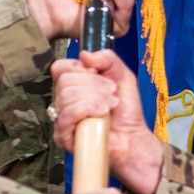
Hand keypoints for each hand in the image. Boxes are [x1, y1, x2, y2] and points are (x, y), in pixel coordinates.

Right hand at [50, 51, 164, 193]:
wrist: (133, 138)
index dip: (80, 68)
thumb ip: (107, 58)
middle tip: (112, 94)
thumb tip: (84, 55)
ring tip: (111, 105)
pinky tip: (102, 113)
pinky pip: (67, 115)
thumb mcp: (122, 75)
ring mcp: (61, 118)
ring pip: (67, 95)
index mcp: (74, 85)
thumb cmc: (126, 111)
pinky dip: (88, 109)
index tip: (100, 75)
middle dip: (94, 84)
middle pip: (65, 80)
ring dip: (95, 97)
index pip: (60, 67)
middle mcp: (64, 101)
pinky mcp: (63, 136)